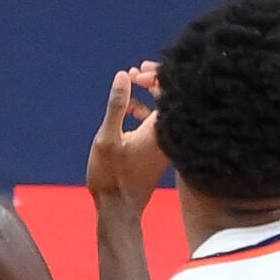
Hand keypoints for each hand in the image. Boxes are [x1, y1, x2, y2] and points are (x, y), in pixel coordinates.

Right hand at [86, 63, 166, 214]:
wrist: (119, 208)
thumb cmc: (111, 174)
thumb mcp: (108, 137)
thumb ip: (117, 105)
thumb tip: (124, 75)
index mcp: (161, 129)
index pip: (170, 91)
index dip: (156, 75)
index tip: (134, 73)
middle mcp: (170, 134)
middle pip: (172, 96)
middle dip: (154, 79)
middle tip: (134, 72)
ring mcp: (168, 142)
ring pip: (165, 107)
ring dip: (149, 93)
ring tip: (131, 82)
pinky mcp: (162, 148)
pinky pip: (160, 120)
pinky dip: (146, 109)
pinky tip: (130, 110)